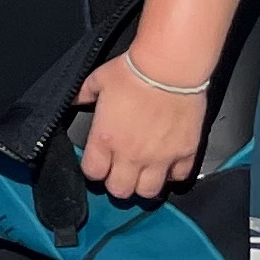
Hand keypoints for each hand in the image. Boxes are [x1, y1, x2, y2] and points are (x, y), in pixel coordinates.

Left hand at [72, 51, 205, 201]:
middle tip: (120, 172)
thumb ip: (82, 95)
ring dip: (144, 185)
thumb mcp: (97, 81)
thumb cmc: (134, 72)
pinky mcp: (185, 152)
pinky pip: (179, 177)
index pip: (93, 172)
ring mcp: (160, 157)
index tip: (97, 163)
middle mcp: (131, 154)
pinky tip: (168, 164)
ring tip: (143, 173)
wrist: (170, 68)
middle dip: (116, 183)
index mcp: (105, 138)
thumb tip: (74, 99)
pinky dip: (173, 174)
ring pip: (148, 192)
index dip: (94, 169)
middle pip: (119, 190)